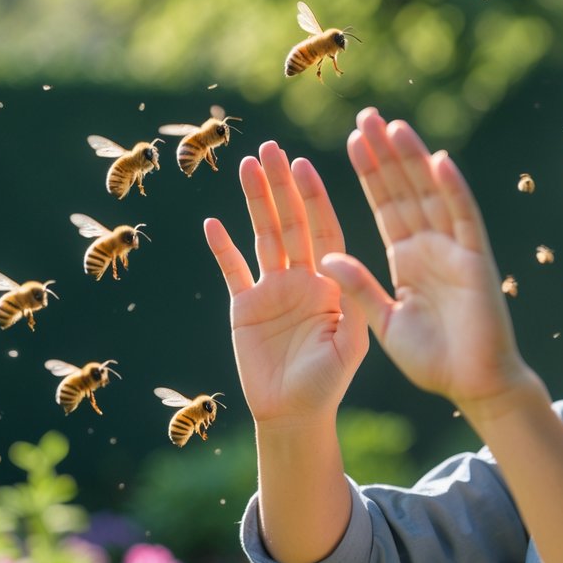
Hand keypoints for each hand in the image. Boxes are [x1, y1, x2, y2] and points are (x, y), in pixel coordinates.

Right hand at [204, 141, 368, 423]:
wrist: (295, 414)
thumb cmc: (329, 382)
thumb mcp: (351, 344)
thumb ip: (348, 303)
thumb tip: (333, 262)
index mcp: (332, 281)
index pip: (323, 230)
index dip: (313, 198)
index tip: (304, 165)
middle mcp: (302, 277)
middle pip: (291, 222)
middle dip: (281, 186)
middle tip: (270, 148)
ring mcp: (271, 289)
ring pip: (262, 236)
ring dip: (254, 202)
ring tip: (245, 165)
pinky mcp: (244, 306)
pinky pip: (231, 270)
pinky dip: (222, 248)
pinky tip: (212, 222)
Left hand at [320, 108, 535, 415]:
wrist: (474, 385)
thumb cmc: (433, 360)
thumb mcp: (382, 322)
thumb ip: (359, 287)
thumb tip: (325, 257)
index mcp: (407, 260)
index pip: (385, 206)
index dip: (369, 174)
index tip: (352, 141)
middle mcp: (430, 247)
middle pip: (405, 190)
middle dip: (386, 154)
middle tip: (368, 116)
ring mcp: (455, 250)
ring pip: (431, 194)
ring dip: (413, 160)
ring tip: (393, 125)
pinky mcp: (477, 260)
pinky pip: (463, 218)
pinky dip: (452, 189)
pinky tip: (437, 160)